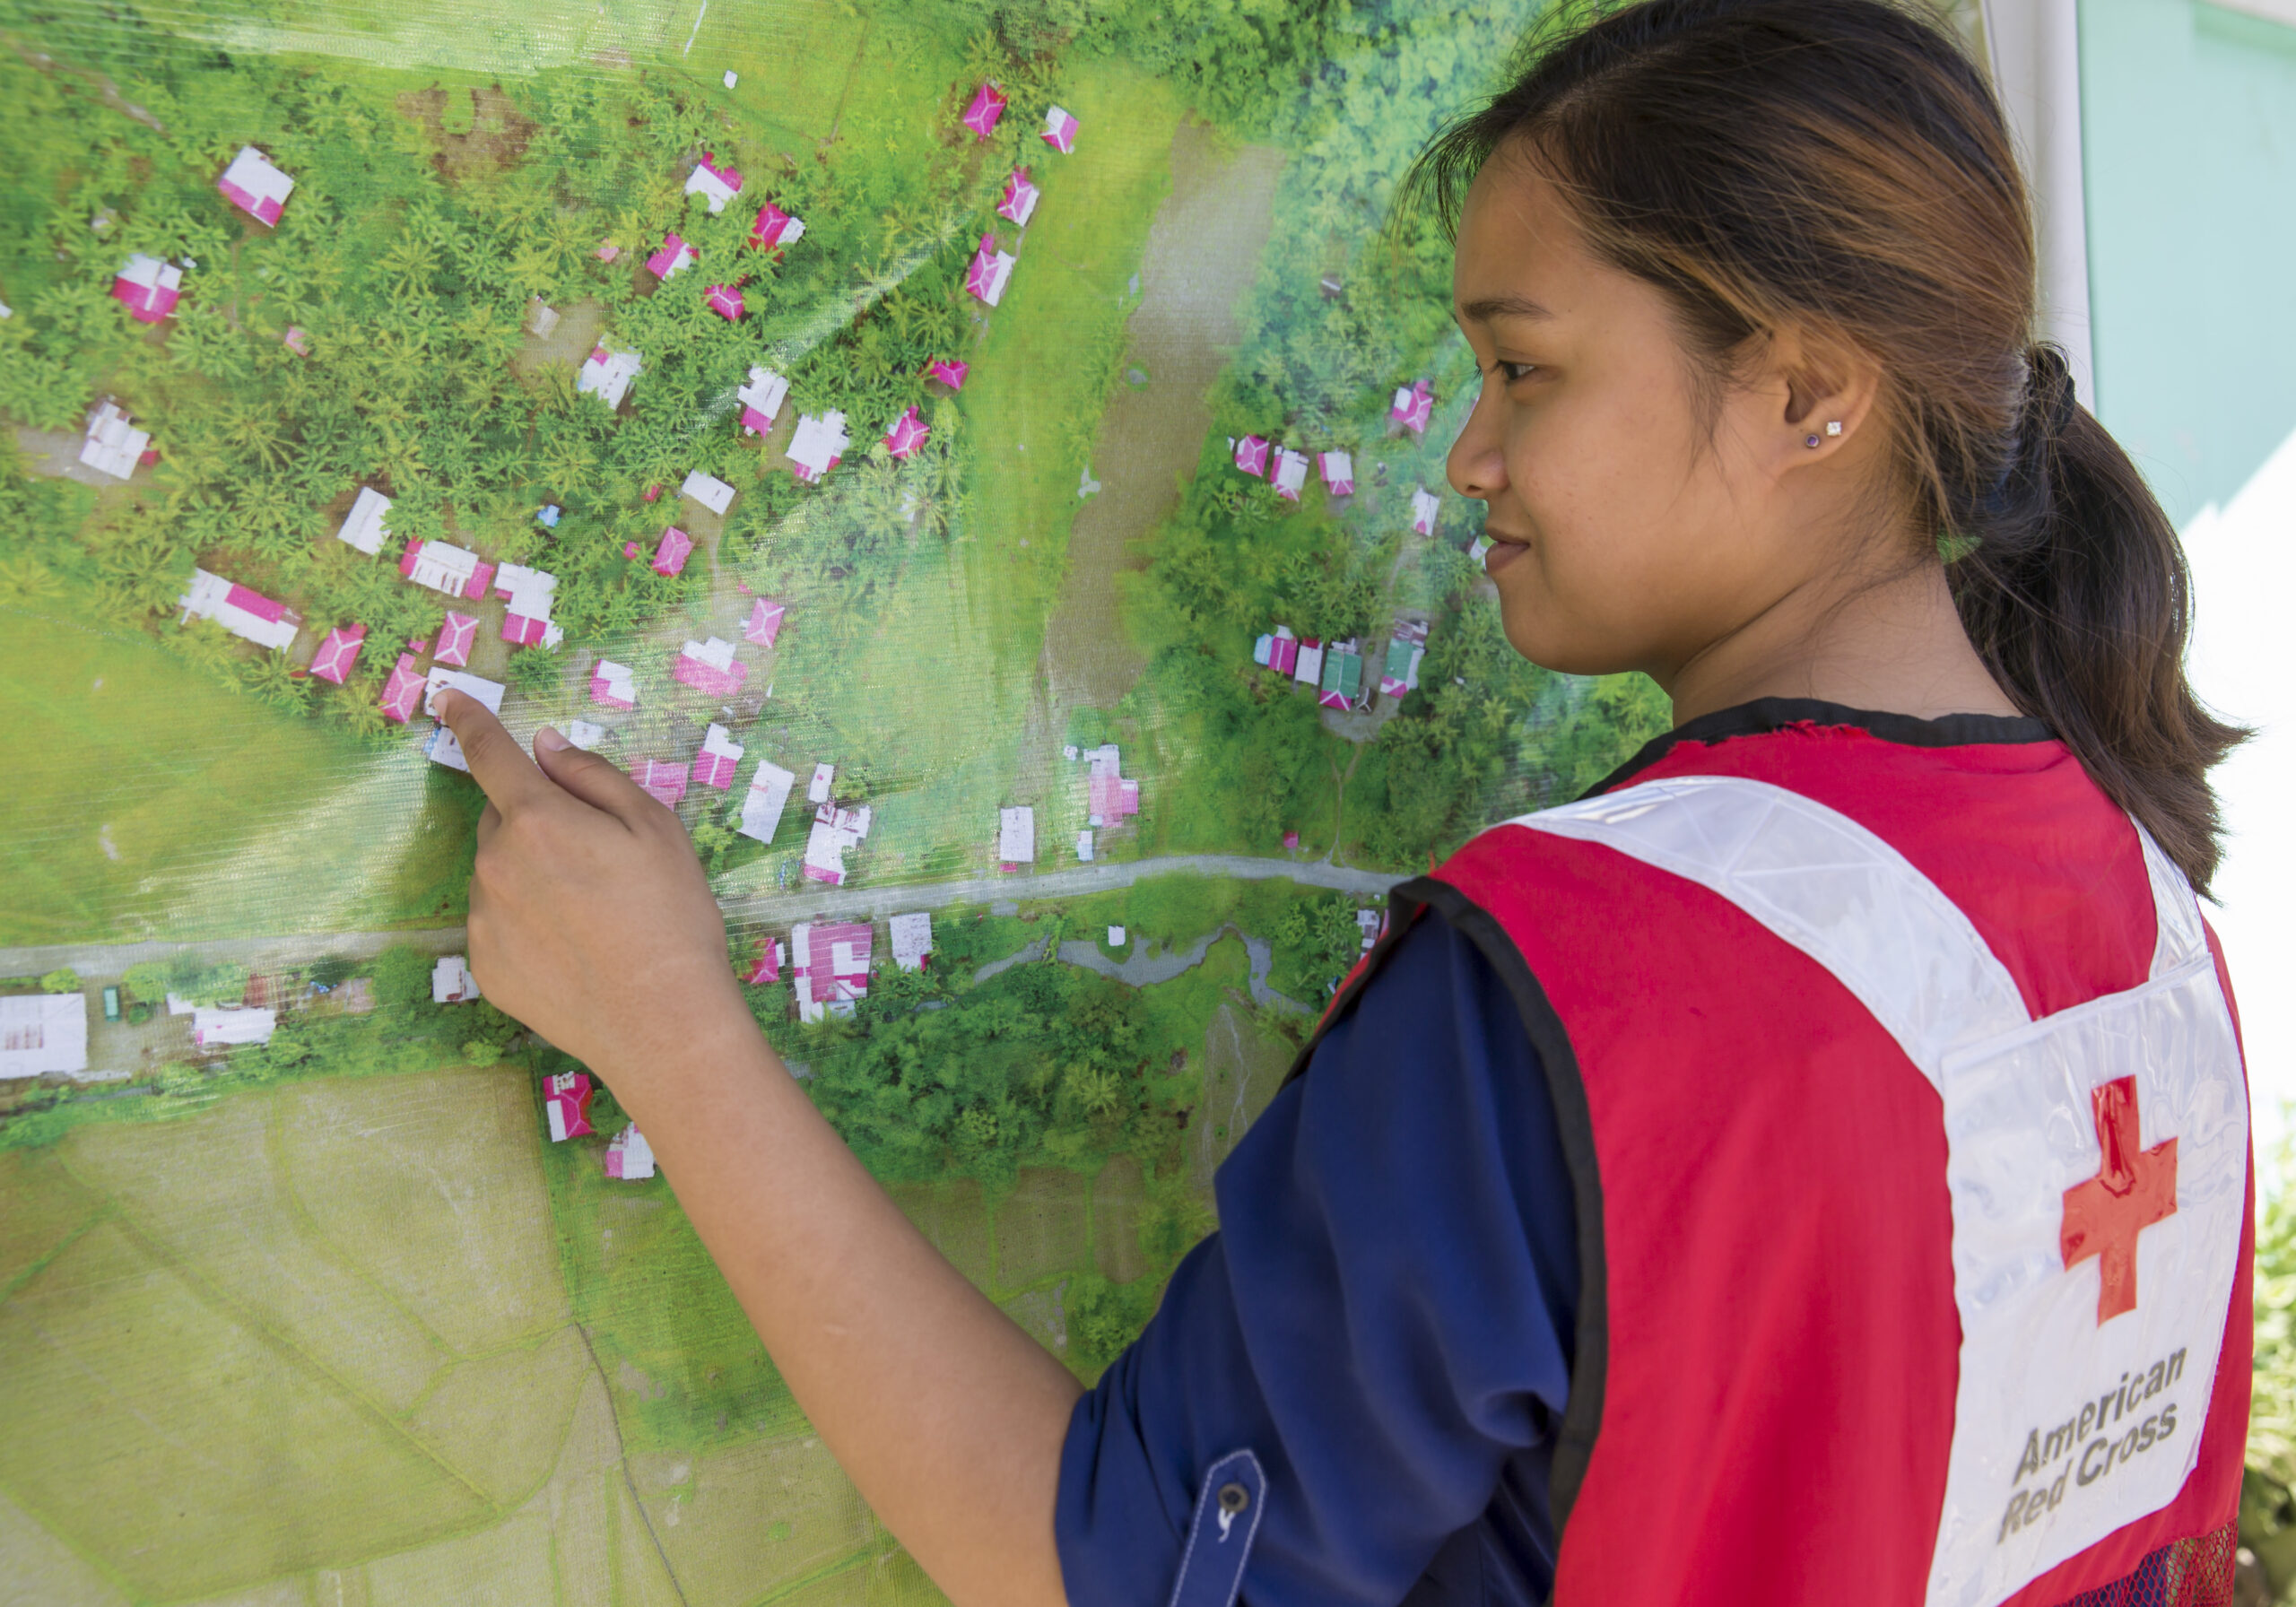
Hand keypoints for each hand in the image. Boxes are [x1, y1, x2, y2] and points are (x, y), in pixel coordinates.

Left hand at [435, 691, 749, 1095]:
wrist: (662, 1022)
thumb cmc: (672, 916)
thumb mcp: (655, 828)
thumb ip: (594, 776)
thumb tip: (546, 747)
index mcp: (537, 819)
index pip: (489, 754)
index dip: (467, 718)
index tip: (445, 696)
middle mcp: (495, 863)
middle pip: (502, 819)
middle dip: (536, 821)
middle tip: (597, 859)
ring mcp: (484, 919)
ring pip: (499, 872)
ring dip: (531, 874)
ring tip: (592, 915)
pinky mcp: (485, 966)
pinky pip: (497, 923)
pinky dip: (526, 922)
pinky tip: (574, 948)